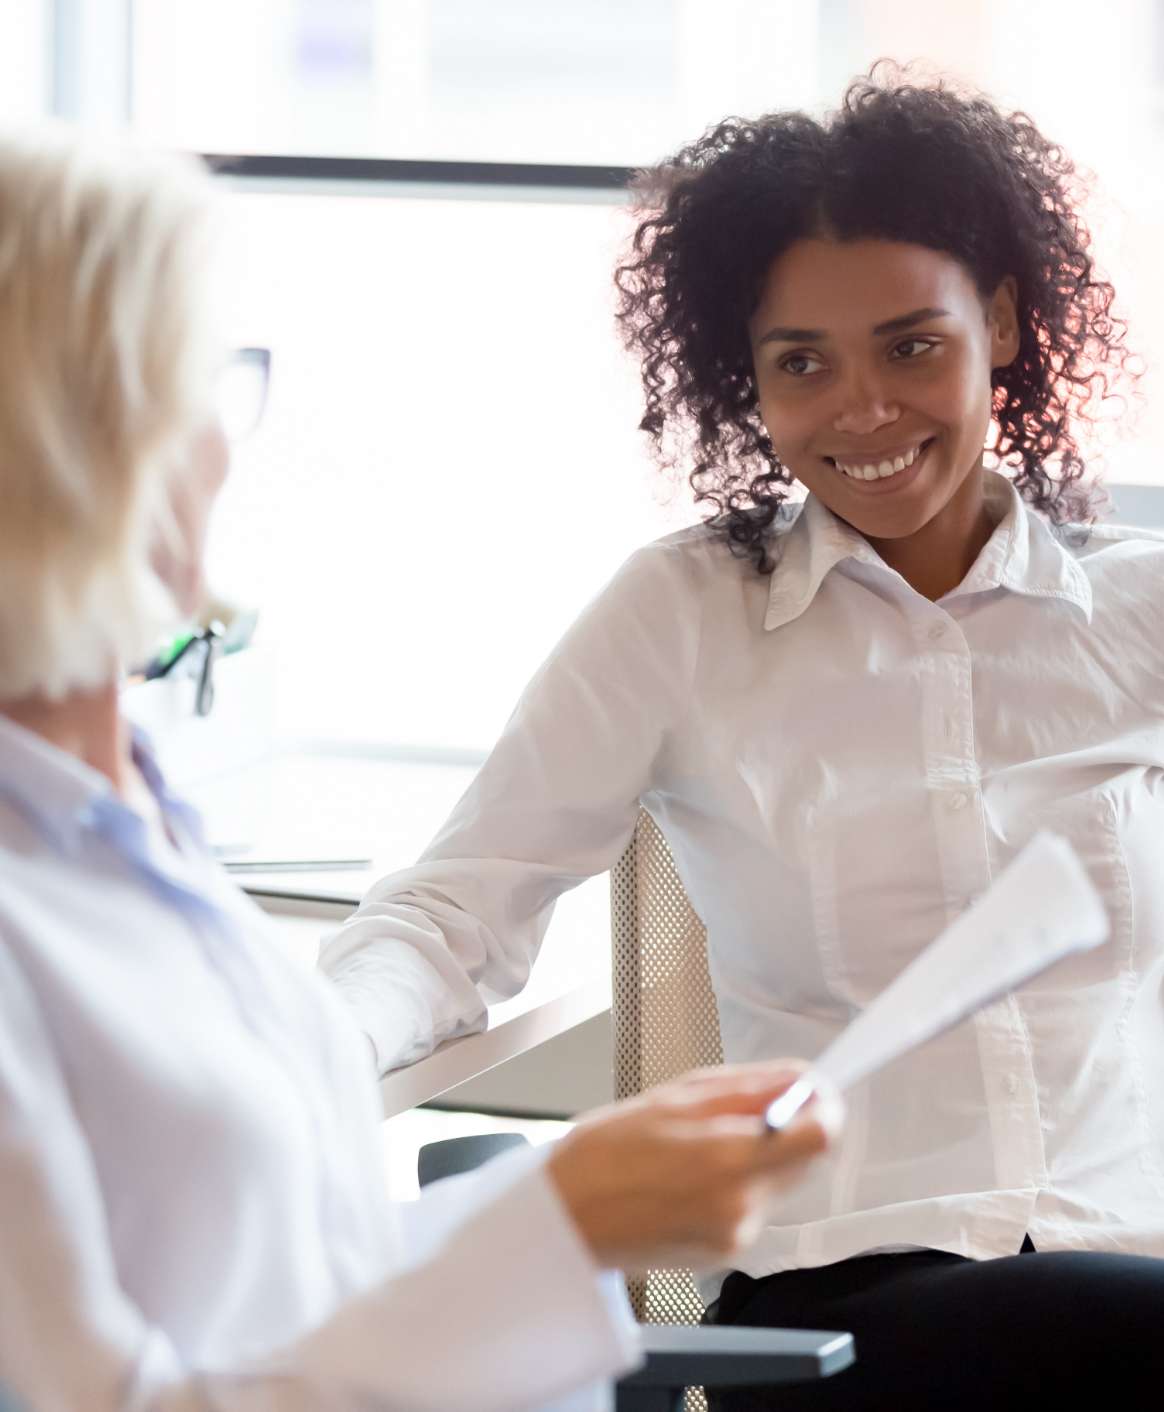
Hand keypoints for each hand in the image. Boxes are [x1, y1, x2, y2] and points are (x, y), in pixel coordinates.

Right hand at [545, 1061, 840, 1271]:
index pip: (819, 1136)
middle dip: (791, 1125)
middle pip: (808, 1158)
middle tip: (751, 1103)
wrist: (565, 1219)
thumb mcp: (674, 1098)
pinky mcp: (727, 1251)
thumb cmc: (601, 1156)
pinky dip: (742, 1179)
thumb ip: (746, 1089)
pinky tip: (696, 1170)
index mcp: (725, 1161)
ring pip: (783, 1179)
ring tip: (707, 1137)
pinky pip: (757, 1203)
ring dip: (764, 1152)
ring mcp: (735, 1234)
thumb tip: (797, 1079)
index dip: (822, 1105)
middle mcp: (740, 1206)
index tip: (810, 1088)